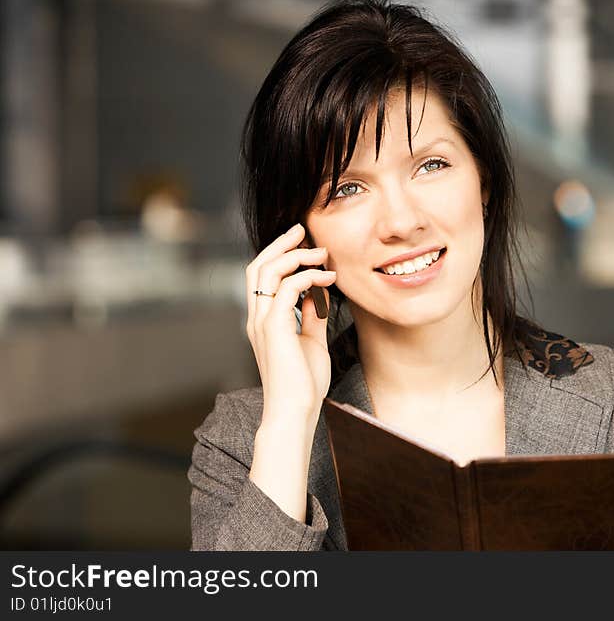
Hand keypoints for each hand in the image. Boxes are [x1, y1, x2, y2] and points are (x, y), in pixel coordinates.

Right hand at [245, 223, 337, 426]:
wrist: (295, 412)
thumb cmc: (303, 385)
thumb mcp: (311, 343)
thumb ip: (310, 318)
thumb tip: (316, 296)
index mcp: (263, 321)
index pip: (262, 277)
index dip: (280, 254)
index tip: (304, 244)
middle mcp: (257, 318)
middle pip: (258, 266)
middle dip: (281, 244)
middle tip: (304, 230)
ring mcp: (263, 323)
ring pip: (268, 272)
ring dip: (296, 256)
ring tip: (321, 254)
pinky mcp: (274, 330)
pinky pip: (286, 290)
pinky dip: (307, 278)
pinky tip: (327, 280)